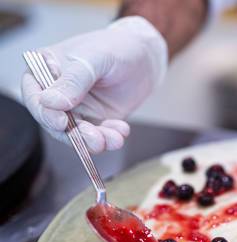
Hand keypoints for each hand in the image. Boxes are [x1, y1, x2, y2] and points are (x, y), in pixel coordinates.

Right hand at [21, 16, 166, 152]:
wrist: (144, 56)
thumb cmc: (113, 47)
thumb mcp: (93, 58)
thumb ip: (73, 80)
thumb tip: (51, 102)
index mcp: (44, 72)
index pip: (34, 97)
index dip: (45, 113)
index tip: (61, 122)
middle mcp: (57, 95)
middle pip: (55, 123)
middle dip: (75, 136)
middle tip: (95, 140)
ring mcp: (77, 110)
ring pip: (78, 135)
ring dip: (95, 141)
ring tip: (114, 139)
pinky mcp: (97, 121)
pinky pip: (99, 136)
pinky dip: (110, 138)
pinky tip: (121, 131)